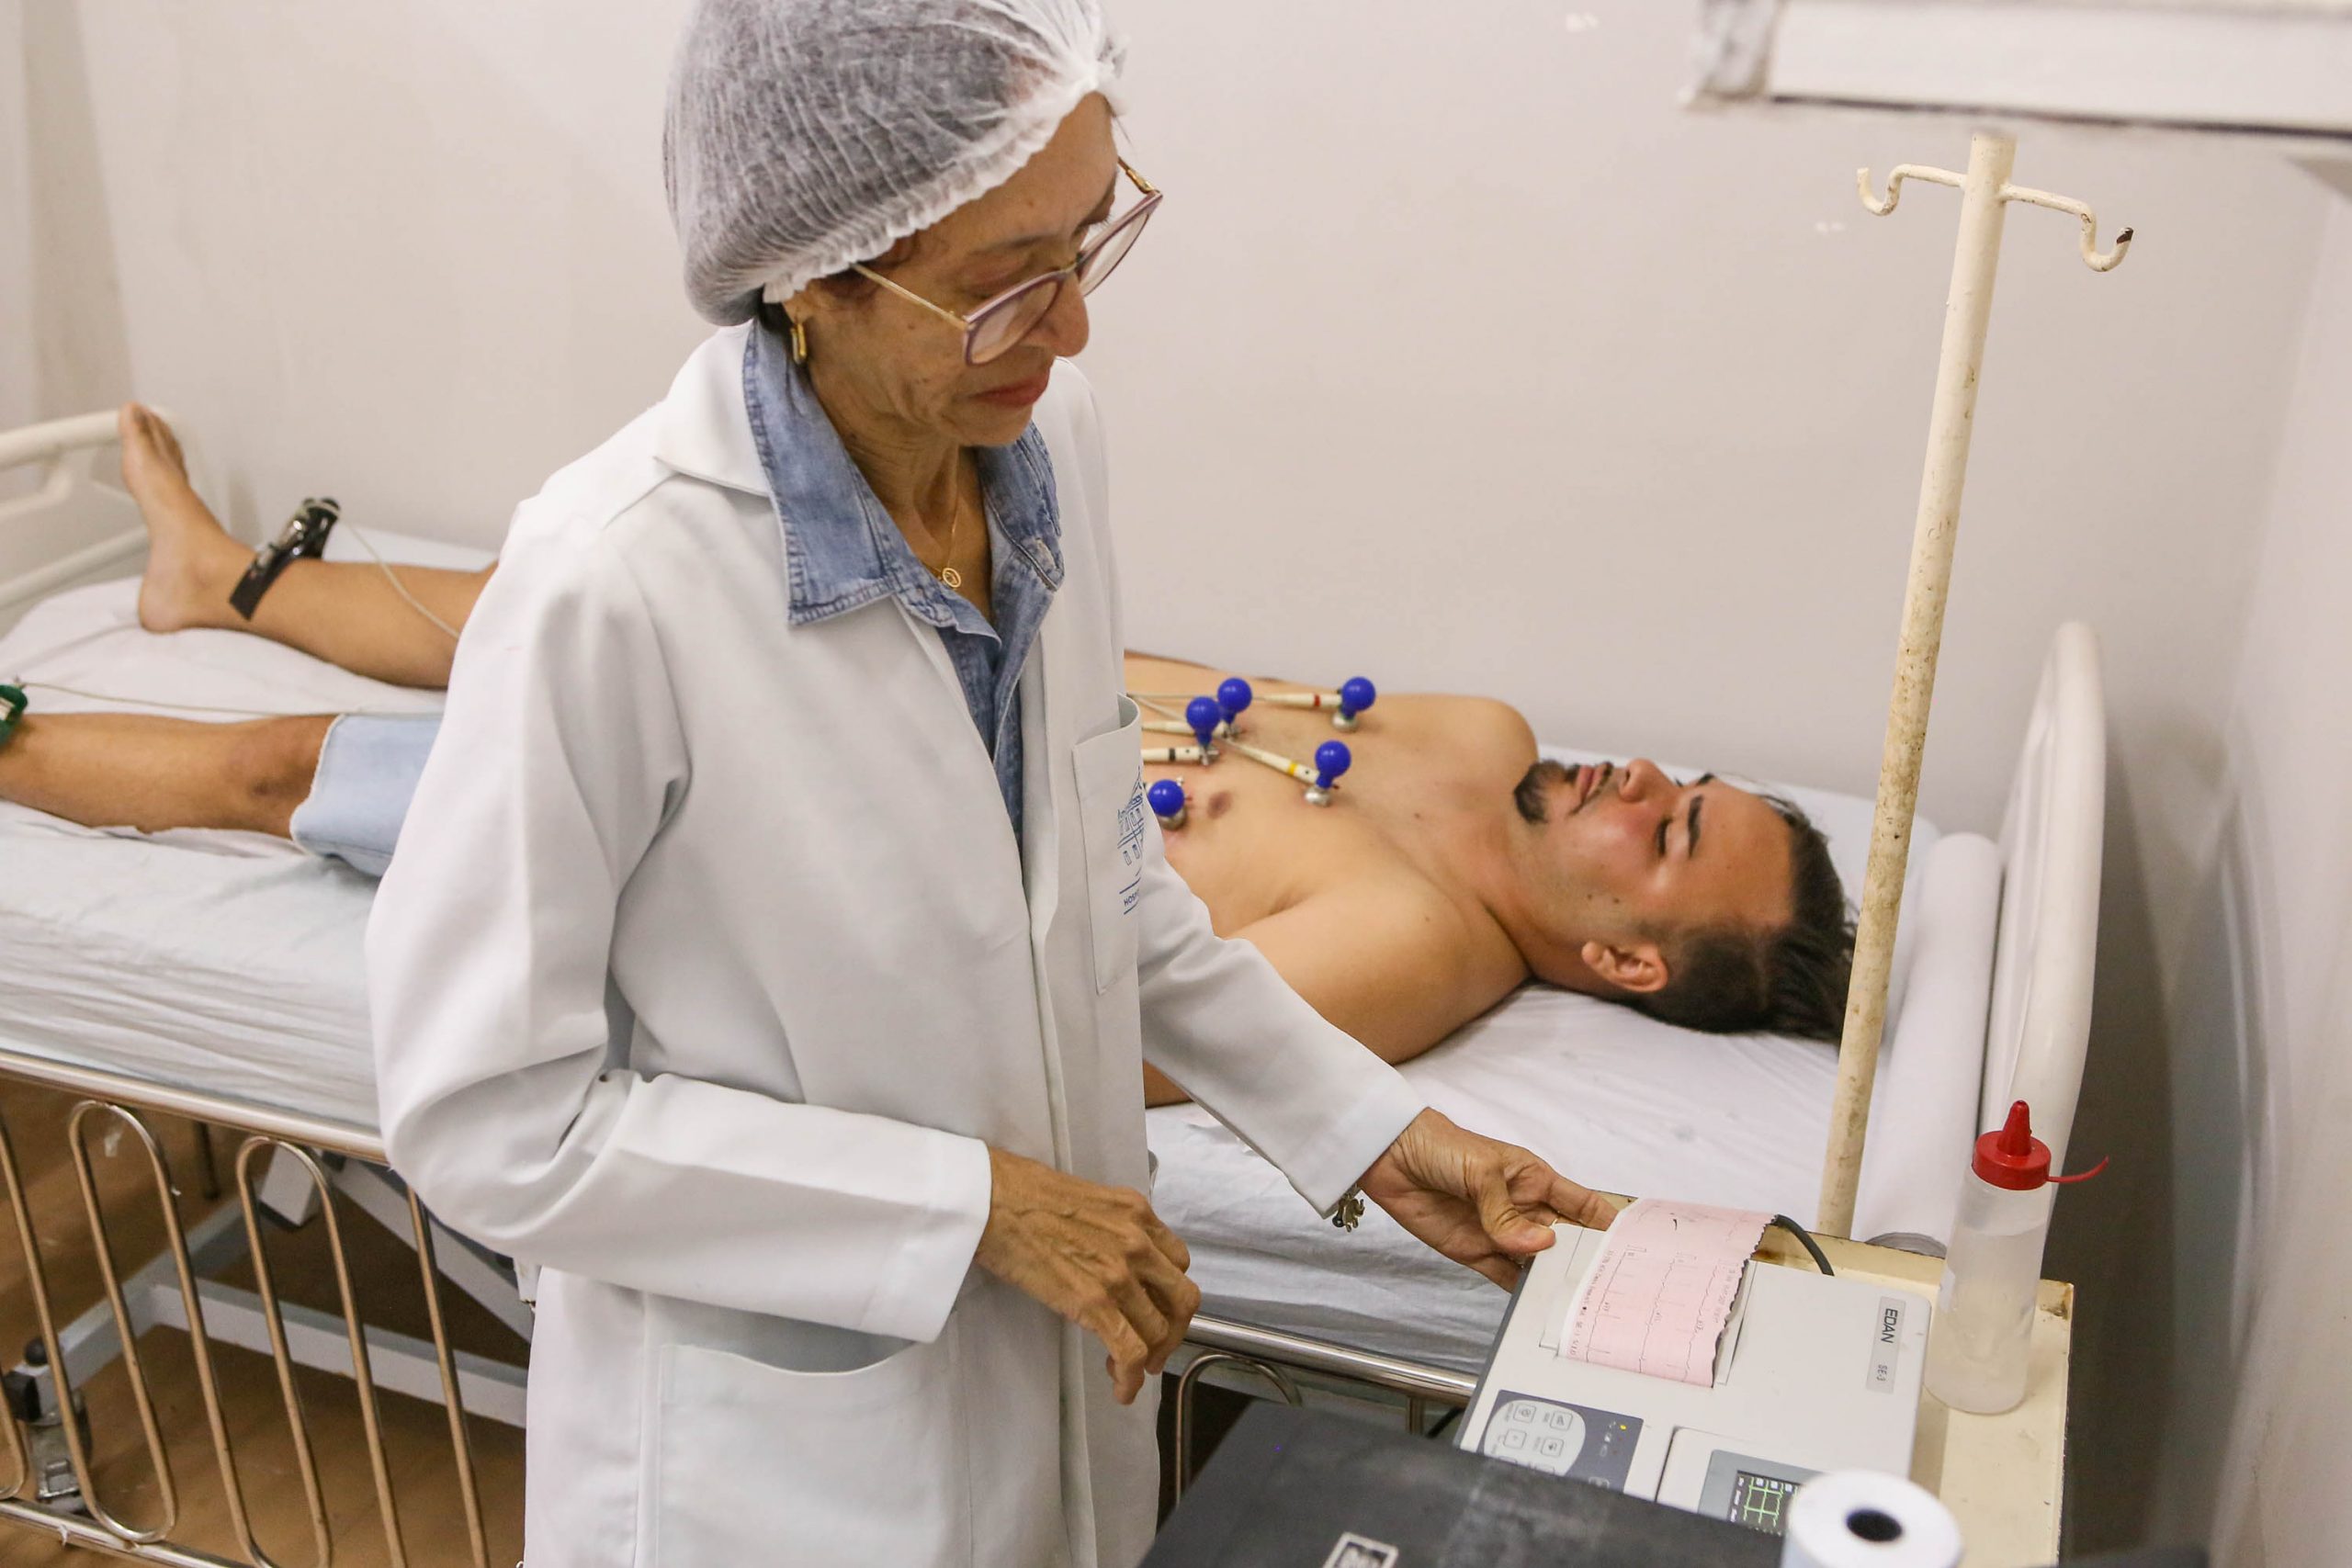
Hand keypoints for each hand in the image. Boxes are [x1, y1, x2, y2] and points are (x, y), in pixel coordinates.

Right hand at [973, 1146, 1200, 1404]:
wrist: (991, 1200)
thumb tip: (1106, 1252)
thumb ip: (1110, 1226)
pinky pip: (1130, 1351)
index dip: (1169, 1292)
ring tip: (1128, 1370)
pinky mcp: (1094, 1302)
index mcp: (1137, 1212)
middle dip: (1173, 1330)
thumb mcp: (1087, 1197)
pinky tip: (1121, 1389)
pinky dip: (1131, 1378)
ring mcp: (1119, 1274)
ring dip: (1150, 1358)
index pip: (1177, 1261)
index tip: (1155, 1307)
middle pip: (1182, 1299)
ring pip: (1159, 1330)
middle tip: (1155, 1346)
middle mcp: (1138, 1242)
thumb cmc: (1021, 1191)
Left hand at [1357, 1109, 1615, 1287]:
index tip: (1634, 1249)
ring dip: (1554, 1281)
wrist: (1390, 1155)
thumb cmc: (1442, 1145)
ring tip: (1577, 1306)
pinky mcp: (1475, 1252)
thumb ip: (1506, 1211)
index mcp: (1536, 1182)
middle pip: (1567, 1241)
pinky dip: (1521, 1293)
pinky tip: (1537, 1308)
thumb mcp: (1481, 1171)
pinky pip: (1506, 1277)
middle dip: (1585, 1262)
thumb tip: (1540, 1243)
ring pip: (1539, 1263)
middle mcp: (1525, 1210)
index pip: (1585, 1206)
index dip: (1610, 1226)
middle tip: (1606, 1290)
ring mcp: (1502, 1234)